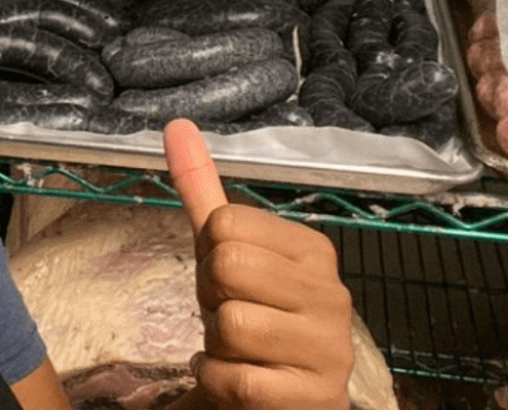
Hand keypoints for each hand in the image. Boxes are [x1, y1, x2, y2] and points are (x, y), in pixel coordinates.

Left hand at [163, 118, 353, 409]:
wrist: (290, 397)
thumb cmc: (256, 314)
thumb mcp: (228, 249)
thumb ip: (202, 189)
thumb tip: (176, 126)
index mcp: (312, 249)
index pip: (224, 224)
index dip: (210, 255)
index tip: (232, 280)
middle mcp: (331, 293)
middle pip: (225, 267)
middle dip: (211, 297)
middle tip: (233, 312)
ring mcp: (327, 348)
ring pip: (228, 324)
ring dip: (216, 345)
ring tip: (242, 349)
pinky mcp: (310, 397)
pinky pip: (233, 379)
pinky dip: (218, 381)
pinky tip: (239, 380)